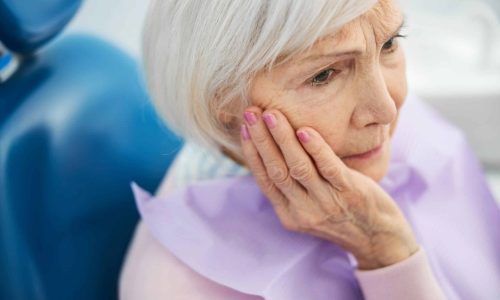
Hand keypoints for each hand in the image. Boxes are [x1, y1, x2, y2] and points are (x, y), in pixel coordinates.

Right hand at [240, 107, 418, 269]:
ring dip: (283, 139)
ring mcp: (327, 203)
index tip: (245, 127)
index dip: (252, 152)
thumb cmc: (341, 214)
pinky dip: (315, 148)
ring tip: (272, 114)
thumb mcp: (309, 207)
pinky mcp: (350, 193)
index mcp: (289, 214)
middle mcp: (304, 211)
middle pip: (277, 171)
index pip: (265, 179)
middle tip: (251, 113)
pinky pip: (329, 168)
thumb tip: (272, 150)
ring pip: (299, 168)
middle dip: (262, 140)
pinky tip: (305, 130)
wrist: (378, 237)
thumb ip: (292, 186)